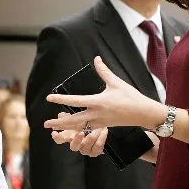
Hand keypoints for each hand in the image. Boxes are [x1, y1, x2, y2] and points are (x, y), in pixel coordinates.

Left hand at [44, 56, 165, 130]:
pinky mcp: (103, 126)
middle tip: (46, 124)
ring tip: (54, 129)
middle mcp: (96, 114)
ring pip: (78, 127)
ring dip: (65, 128)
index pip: (75, 101)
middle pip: (73, 121)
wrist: (143, 113)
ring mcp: (99, 122)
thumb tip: (96, 58)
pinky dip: (77, 130)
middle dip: (59, 122)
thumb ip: (104, 71)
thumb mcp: (116, 82)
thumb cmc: (130, 96)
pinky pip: (87, 129)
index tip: (49, 98)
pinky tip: (70, 130)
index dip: (60, 99)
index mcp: (98, 102)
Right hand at [51, 113, 107, 156]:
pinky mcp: (95, 152)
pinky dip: (101, 140)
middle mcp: (77, 144)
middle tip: (81, 133)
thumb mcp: (77, 117)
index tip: (55, 132)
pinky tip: (104, 132)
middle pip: (73, 147)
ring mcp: (85, 150)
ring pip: (86, 149)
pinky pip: (97, 149)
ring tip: (96, 130)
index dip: (56, 137)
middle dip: (77, 140)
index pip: (59, 139)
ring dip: (91, 139)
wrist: (101, 127)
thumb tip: (61, 115)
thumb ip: (68, 116)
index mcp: (70, 136)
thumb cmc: (87, 122)